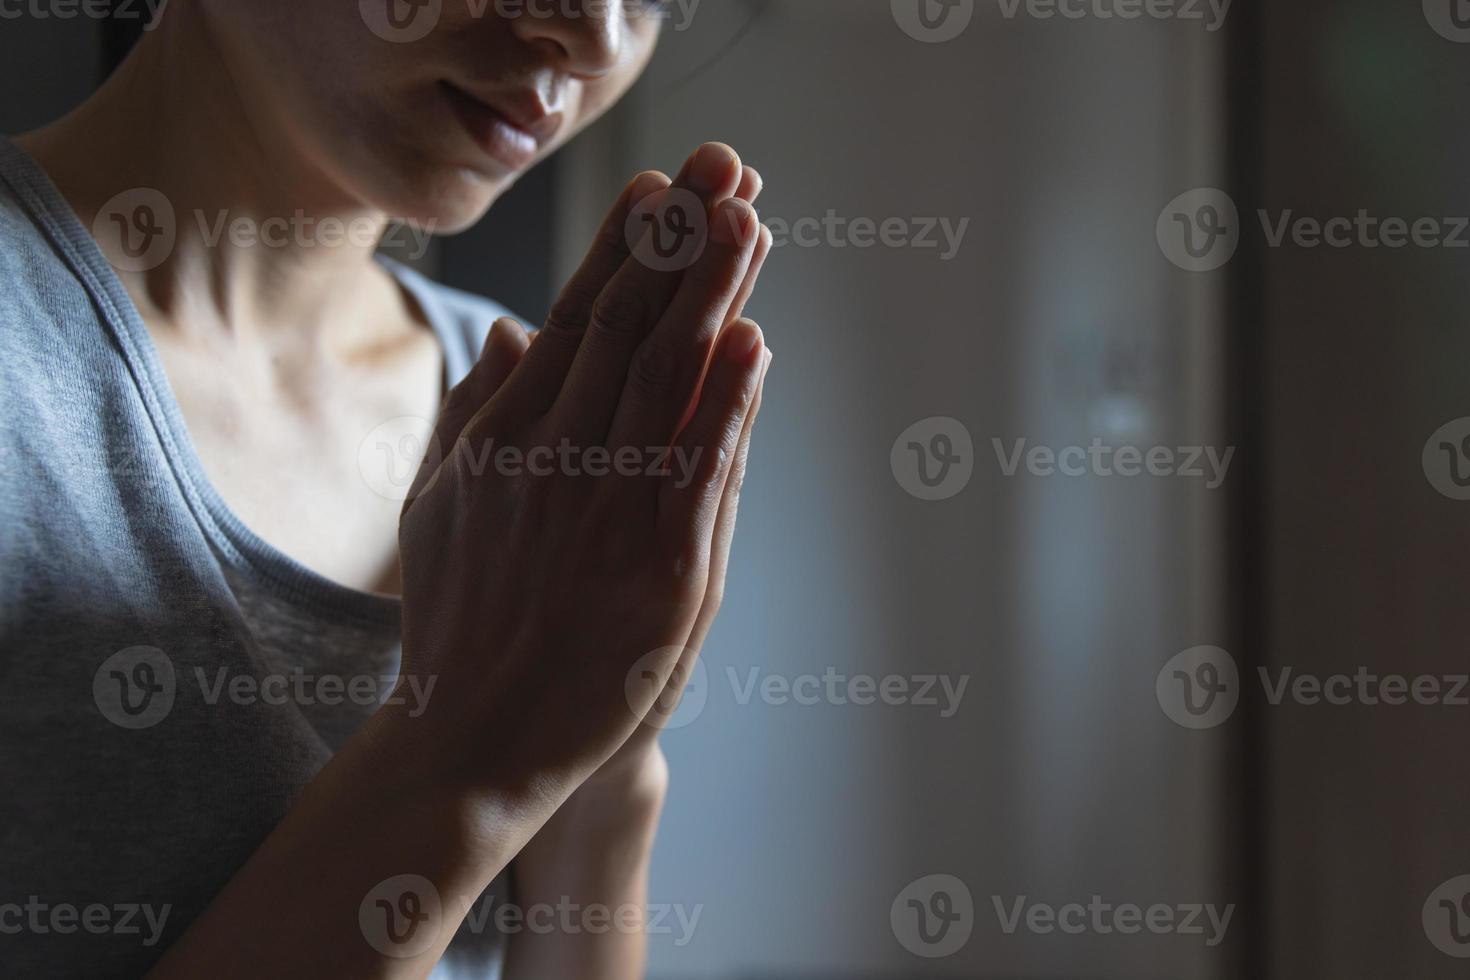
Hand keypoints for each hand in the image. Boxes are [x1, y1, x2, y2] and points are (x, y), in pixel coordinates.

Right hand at [392, 143, 773, 820]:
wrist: (470, 740)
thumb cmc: (459, 621)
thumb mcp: (439, 505)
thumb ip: (476, 414)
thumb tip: (510, 331)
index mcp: (504, 439)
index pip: (575, 319)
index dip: (622, 249)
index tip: (659, 188)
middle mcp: (554, 461)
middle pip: (629, 330)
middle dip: (681, 243)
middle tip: (723, 168)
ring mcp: (605, 512)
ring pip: (669, 383)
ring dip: (715, 297)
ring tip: (751, 223)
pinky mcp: (657, 571)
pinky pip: (700, 472)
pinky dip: (729, 406)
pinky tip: (755, 344)